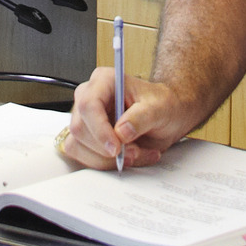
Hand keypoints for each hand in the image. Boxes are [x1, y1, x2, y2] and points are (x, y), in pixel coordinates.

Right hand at [62, 65, 210, 172]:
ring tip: (137, 153)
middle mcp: (89, 97)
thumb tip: (122, 132)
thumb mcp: (160, 108)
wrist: (166, 117)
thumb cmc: (162, 105)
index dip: (99, 129)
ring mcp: (85, 118)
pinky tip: (128, 157)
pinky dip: (106, 164)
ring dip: (108, 159)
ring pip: (79, 146)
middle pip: (80, 129)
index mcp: (104, 81)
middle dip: (106, 148)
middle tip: (134, 152)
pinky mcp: (85, 138)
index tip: (116, 148)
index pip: (88, 105)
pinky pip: (84, 157)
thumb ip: (141, 118)